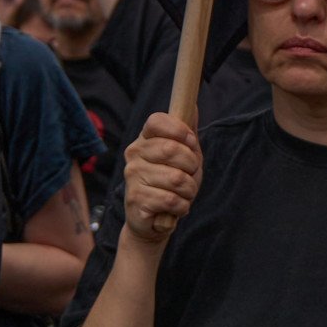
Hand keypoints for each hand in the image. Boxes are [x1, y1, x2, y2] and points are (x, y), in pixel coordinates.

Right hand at [122, 112, 200, 244]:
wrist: (154, 220)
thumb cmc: (170, 183)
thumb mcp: (184, 155)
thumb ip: (187, 132)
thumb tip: (194, 105)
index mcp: (144, 139)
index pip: (157, 121)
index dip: (180, 131)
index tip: (191, 143)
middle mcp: (133, 154)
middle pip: (172, 149)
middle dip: (192, 166)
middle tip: (188, 176)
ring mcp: (132, 176)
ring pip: (176, 178)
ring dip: (189, 190)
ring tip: (181, 194)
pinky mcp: (135, 199)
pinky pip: (171, 200)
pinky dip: (182, 206)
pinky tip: (175, 207)